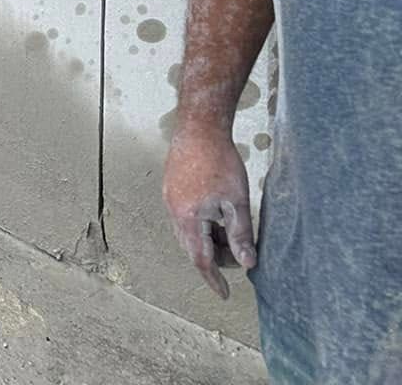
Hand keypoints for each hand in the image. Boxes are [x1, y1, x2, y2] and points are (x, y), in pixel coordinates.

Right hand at [164, 124, 256, 298]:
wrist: (199, 125)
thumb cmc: (219, 160)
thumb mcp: (236, 202)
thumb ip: (241, 235)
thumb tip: (248, 263)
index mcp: (188, 218)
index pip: (200, 260)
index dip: (214, 279)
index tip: (225, 293)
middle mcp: (173, 210)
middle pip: (192, 247)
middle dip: (214, 257)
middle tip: (239, 256)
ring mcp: (170, 197)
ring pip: (188, 232)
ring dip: (208, 240)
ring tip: (230, 233)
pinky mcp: (171, 186)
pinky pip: (184, 216)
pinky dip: (200, 225)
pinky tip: (216, 215)